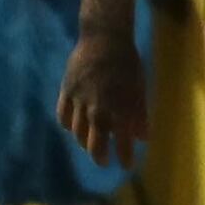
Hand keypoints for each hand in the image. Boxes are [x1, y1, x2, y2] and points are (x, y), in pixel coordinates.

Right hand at [57, 32, 147, 162]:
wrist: (104, 38)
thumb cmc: (127, 63)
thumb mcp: (139, 89)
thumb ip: (140, 115)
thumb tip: (142, 139)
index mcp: (120, 109)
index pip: (122, 142)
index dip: (124, 157)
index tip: (126, 166)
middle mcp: (99, 109)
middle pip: (95, 144)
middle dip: (100, 156)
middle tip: (104, 161)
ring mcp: (80, 100)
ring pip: (77, 132)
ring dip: (84, 142)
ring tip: (89, 145)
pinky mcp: (67, 90)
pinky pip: (62, 115)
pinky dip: (67, 125)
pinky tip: (73, 126)